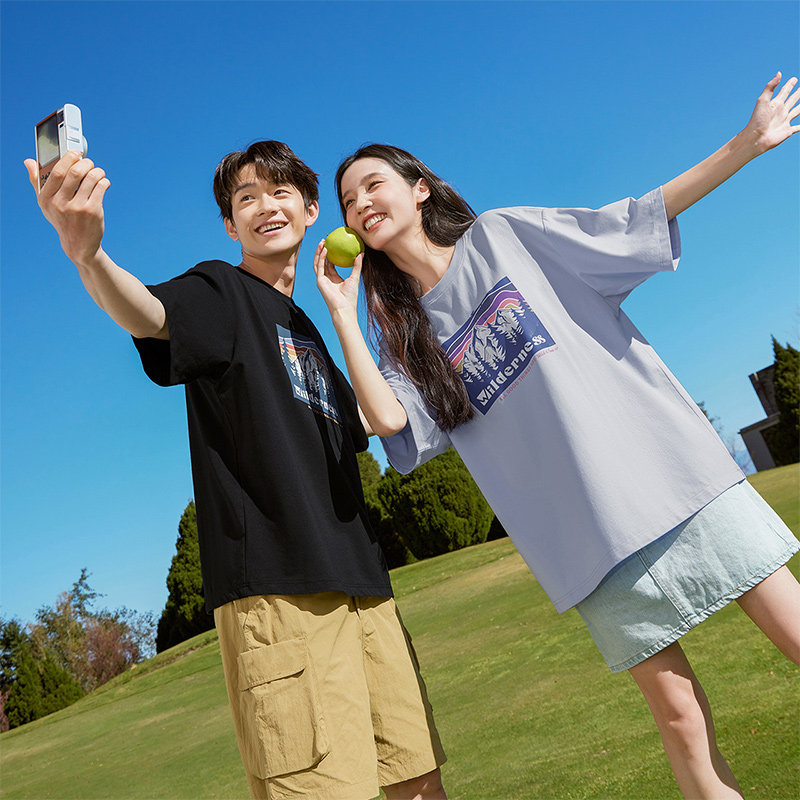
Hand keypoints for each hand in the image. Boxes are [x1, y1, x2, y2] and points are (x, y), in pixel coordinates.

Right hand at [24, 150, 110, 265]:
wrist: (79, 245)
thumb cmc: (62, 219)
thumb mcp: (46, 204)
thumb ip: (37, 182)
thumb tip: (29, 161)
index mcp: (46, 199)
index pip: (57, 172)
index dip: (68, 158)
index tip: (76, 153)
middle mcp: (60, 204)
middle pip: (75, 172)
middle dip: (86, 163)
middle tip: (89, 163)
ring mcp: (78, 208)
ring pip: (91, 178)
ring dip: (98, 171)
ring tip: (98, 172)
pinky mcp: (93, 212)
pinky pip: (101, 188)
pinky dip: (104, 181)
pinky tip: (103, 182)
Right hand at [313, 240, 362, 319]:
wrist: (344, 308)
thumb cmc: (350, 297)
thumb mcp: (355, 278)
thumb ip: (357, 266)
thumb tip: (361, 253)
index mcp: (334, 278)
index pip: (330, 264)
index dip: (331, 254)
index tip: (333, 244)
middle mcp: (326, 278)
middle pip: (322, 261)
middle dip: (322, 250)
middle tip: (326, 239)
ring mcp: (322, 280)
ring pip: (318, 263)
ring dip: (319, 252)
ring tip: (322, 242)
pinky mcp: (319, 281)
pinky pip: (319, 267)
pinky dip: (321, 258)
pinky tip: (324, 250)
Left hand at [743, 72, 799, 154]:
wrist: (755, 139)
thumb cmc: (757, 120)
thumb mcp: (763, 101)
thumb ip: (770, 87)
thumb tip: (779, 73)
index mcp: (776, 103)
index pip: (785, 91)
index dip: (790, 85)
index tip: (795, 78)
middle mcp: (781, 111)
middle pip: (793, 99)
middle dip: (798, 93)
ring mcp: (784, 121)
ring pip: (797, 110)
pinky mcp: (787, 131)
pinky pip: (798, 127)